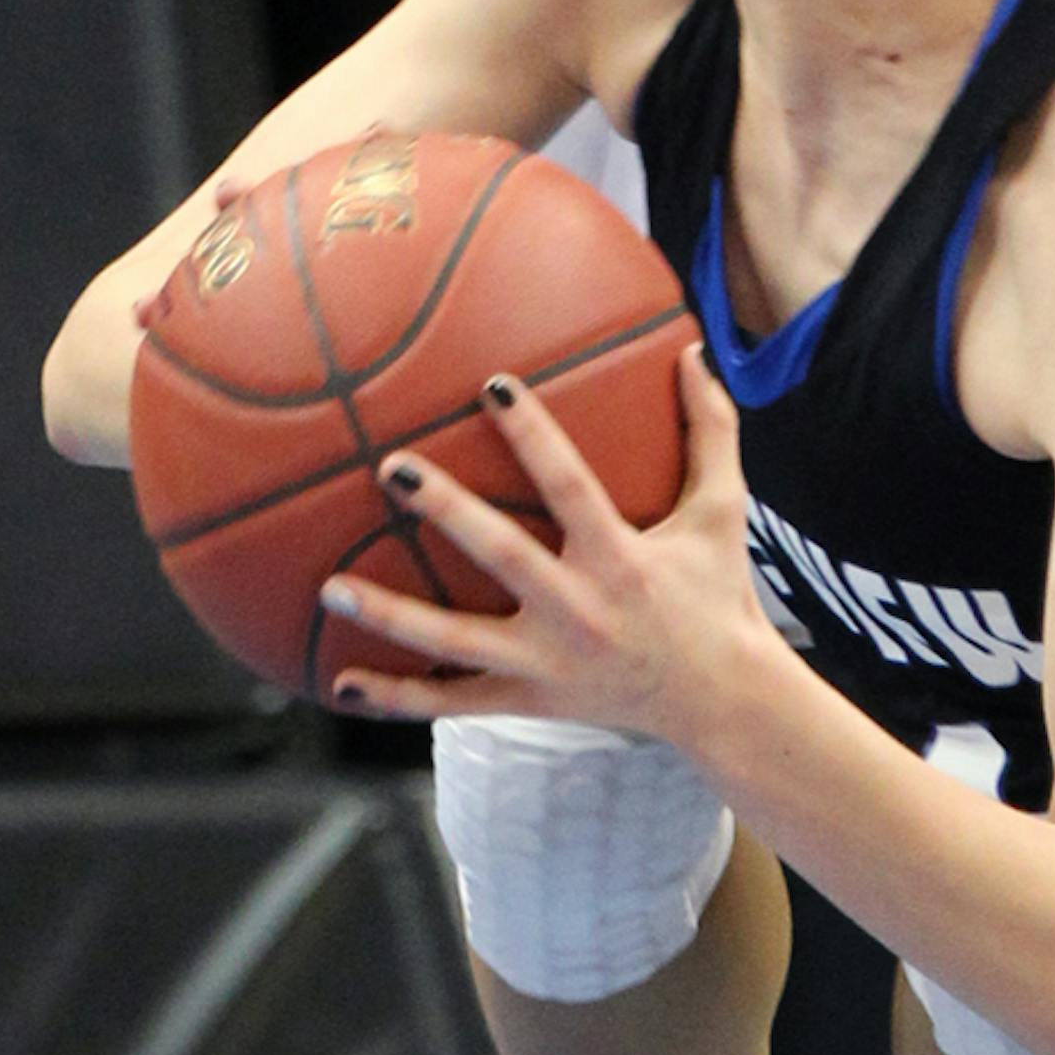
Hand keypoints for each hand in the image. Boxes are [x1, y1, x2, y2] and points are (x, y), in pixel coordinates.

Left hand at [316, 351, 770, 745]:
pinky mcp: (529, 703)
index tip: (494, 386)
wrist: (721, 701)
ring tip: (331, 584)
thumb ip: (710, 430)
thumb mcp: (723, 510)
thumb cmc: (718, 594)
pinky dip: (397, 696)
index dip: (534, 435)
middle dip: (446, 511)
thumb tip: (693, 351)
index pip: (570, 485)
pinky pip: (453, 703)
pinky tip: (342, 681)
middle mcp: (578, 611)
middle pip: (500, 556)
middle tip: (392, 467)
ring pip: (455, 642)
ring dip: (390, 614)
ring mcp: (546, 665)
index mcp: (620, 559)